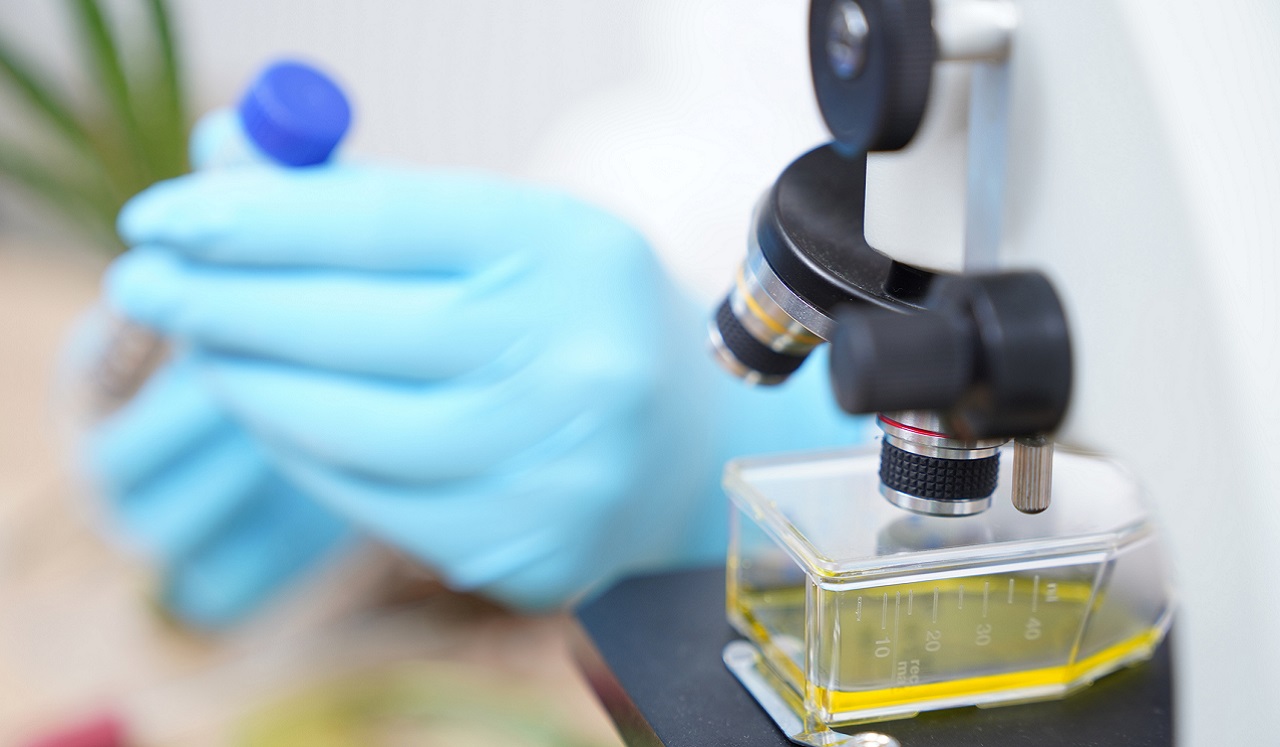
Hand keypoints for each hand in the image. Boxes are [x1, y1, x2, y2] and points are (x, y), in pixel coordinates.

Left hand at [106, 136, 864, 609]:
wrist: (686, 446)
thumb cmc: (573, 319)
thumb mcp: (502, 235)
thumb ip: (370, 200)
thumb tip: (221, 156)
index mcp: (573, 252)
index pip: (382, 221)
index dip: (255, 215)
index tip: (162, 215)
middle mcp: (577, 362)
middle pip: (352, 327)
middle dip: (223, 303)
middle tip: (146, 283)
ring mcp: (558, 470)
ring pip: (347, 431)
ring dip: (250, 385)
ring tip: (209, 350)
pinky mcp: (529, 551)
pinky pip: (371, 505)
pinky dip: (305, 457)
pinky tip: (277, 419)